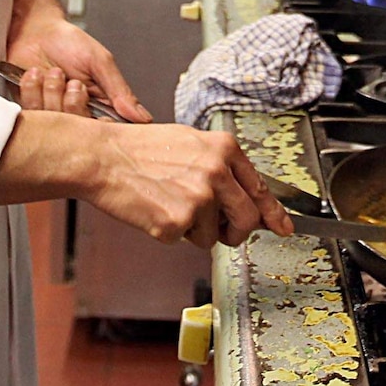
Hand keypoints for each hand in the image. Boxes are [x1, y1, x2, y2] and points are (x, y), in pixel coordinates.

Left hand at [6, 0, 151, 122]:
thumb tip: (143, 117)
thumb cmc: (68, 42)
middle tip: (74, 82)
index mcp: (101, 106)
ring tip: (54, 72)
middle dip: (74, 100)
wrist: (34, 28)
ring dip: (53, 90)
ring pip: (54, 119)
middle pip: (79, 128)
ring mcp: (53, 113)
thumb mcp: (100, 62)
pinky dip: (33, 88)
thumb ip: (120, 90)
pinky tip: (35, 73)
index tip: (98, 111)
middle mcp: (77, 113)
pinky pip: (31, 111)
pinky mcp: (31, 109)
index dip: (102, 123)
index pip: (108, 129)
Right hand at [88, 124, 294, 246]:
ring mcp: (199, 198)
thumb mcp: (190, 143)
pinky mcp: (178, 221)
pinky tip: (155, 210)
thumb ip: (222, 167)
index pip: (260, 189)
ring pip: (214, 236)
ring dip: (195, 231)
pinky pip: (186, 241)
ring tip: (169, 204)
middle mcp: (217, 172)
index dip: (274, 213)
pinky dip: (171, 233)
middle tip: (221, 232)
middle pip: (248, 220)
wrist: (101, 157)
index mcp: (223, 150)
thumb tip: (245, 197)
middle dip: (236, 232)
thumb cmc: (139, 150)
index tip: (284, 227)